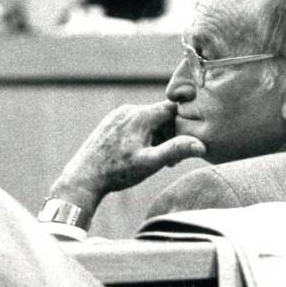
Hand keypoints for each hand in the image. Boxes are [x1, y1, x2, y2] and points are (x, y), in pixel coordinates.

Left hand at [47, 101, 205, 225]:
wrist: (83, 177)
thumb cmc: (118, 172)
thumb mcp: (150, 163)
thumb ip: (176, 150)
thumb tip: (201, 145)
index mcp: (141, 115)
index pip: (173, 109)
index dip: (183, 124)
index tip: (186, 143)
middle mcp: (129, 109)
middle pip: (161, 115)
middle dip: (170, 134)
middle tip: (172, 159)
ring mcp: (118, 114)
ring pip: (148, 119)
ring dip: (157, 136)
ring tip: (155, 159)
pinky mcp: (111, 122)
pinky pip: (135, 122)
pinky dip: (143, 135)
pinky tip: (140, 154)